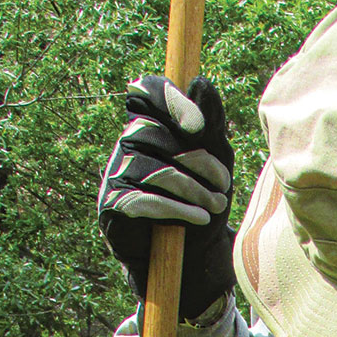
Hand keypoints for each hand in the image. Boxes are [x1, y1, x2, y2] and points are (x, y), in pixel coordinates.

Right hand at [98, 74, 235, 320]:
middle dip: (198, 161)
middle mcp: (127, 142)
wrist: (191, 254)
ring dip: (192, 190)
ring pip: (153, 169)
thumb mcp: (216, 159)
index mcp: (150, 122)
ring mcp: (116, 172)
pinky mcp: (112, 204)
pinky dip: (175, 209)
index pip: (146, 91)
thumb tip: (199, 82)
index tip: (200, 128)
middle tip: (224, 186)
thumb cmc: (203, 199)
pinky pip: (142, 200)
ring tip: (217, 206)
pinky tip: (199, 218)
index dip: (169, 100)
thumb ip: (211, 122)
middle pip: (157, 135)